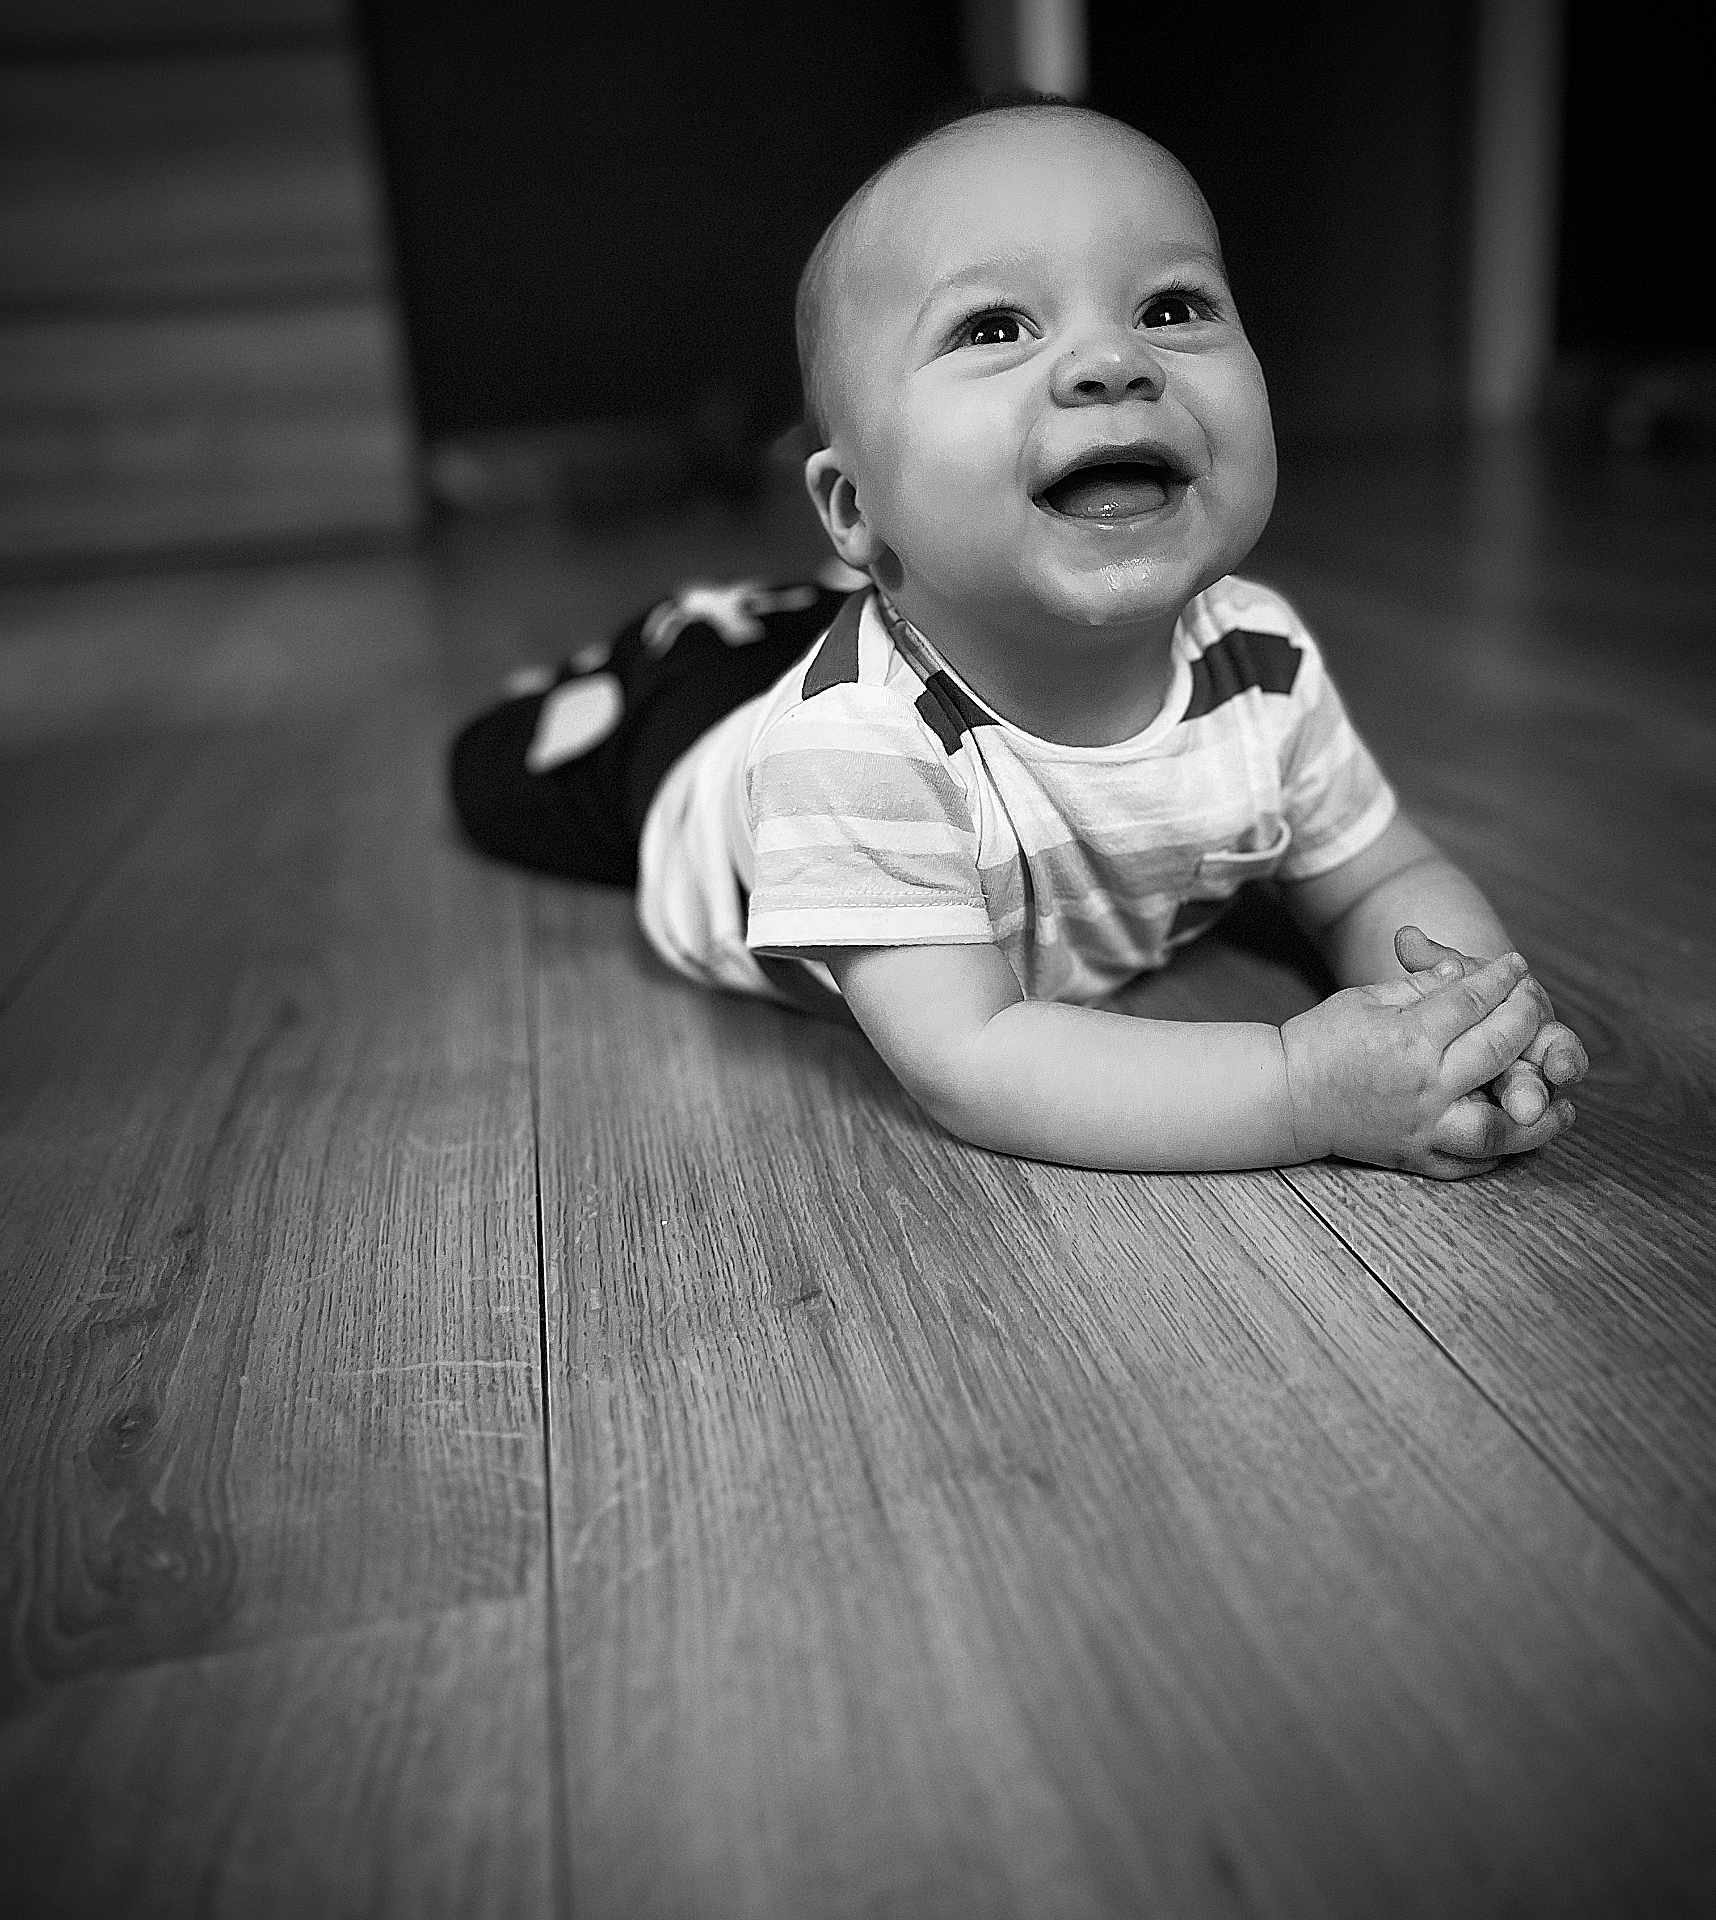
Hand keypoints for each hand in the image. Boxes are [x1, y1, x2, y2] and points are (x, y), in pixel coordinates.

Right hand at [1280, 952, 1575, 1178]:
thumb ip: (1420, 987)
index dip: (1499, 978)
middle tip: (1533, 1002)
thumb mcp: (1365, 1000)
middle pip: (1498, 1049)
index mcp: (1408, 1041)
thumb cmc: (1320, 1041)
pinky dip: (1500, 1153)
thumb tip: (1467, 974)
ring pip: (1500, 1128)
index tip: (1515, 964)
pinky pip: (1470, 1164)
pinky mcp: (1416, 1157)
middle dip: (1525, 1018)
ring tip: (1561, 1104)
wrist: (1283, 1097)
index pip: (1472, 1001)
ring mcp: (1423, 1128)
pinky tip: (1519, 1136)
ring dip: (1539, 1116)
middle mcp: (1424, 1088)